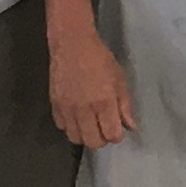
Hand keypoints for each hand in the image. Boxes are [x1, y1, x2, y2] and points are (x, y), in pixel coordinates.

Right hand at [49, 21, 134, 148]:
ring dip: (85, 134)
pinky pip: (61, 126)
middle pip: (93, 142)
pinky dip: (70, 125)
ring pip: (75, 138)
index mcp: (104, 103)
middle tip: (104, 127)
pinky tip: (76, 115)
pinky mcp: (54, 104)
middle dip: (102, 139)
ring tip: (89, 123)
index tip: (117, 127)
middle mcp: (84, 110)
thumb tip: (130, 127)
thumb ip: (125, 106)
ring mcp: (67, 108)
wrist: (72, 44)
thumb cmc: (100, 59)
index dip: (117, 135)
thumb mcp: (119, 80)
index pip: (112, 135)